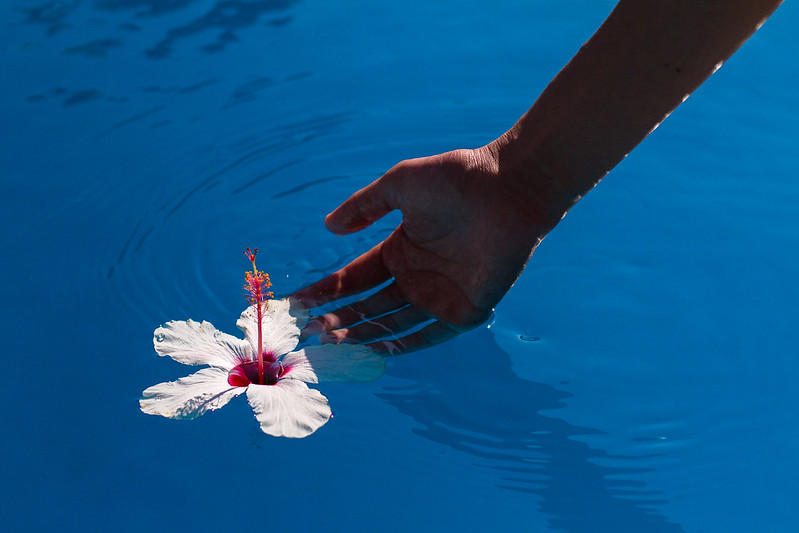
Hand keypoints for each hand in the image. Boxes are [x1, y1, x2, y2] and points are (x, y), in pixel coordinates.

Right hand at [292, 144, 562, 354]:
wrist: (508, 187)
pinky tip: (375, 352)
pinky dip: (404, 345)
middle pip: (367, 307)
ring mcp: (439, 296)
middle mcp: (415, 277)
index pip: (353, 279)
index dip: (324, 292)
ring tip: (330, 343)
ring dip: (361, 336)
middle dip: (337, 320)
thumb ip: (363, 206)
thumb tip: (328, 227)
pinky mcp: (466, 311)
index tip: (294, 305)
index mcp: (398, 251)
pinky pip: (430, 335)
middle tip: (308, 332)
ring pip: (392, 325)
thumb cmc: (455, 179)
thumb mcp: (399, 185)